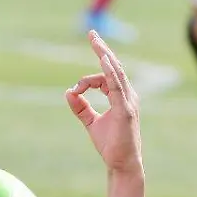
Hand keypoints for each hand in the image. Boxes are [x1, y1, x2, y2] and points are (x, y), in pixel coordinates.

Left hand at [66, 31, 142, 175]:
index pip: (105, 77)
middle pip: (114, 67)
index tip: (75, 90)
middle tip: (91, 33)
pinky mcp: (125, 110)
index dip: (87, 80)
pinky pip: (117, 87)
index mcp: (121, 97)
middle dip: (102, 49)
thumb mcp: (91, 122)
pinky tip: (103, 61)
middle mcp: (127, 95)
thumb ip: (80, 107)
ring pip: (115, 73)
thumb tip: (68, 92)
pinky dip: (110, 73)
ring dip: (104, 56)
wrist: (121, 163)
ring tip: (95, 41)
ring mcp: (128, 101)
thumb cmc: (111, 144)